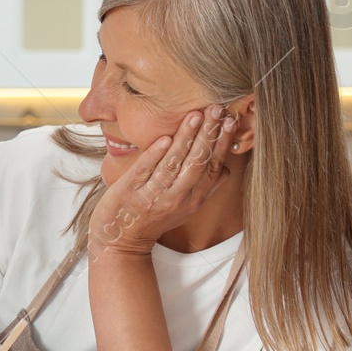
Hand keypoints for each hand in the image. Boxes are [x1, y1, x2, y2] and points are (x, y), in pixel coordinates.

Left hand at [88, 104, 234, 257]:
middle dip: (208, 134)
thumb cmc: (153, 219)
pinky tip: (165, 140)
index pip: (212, 167)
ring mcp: (153, 195)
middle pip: (197, 162)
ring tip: (194, 115)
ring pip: (173, 164)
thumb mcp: (185, 208)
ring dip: (185, 139)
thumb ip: (205, 188)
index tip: (230, 121)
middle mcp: (176, 198)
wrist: (121, 242)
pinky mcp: (130, 192)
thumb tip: (225, 169)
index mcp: (192, 199)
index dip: (222, 144)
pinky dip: (155, 156)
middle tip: (217, 108)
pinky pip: (145, 171)